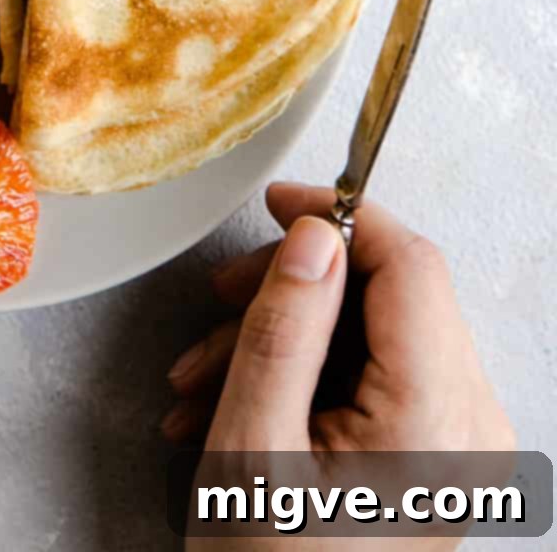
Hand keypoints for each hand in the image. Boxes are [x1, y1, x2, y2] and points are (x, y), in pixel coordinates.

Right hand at [164, 182, 513, 456]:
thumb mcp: (252, 442)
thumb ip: (285, 327)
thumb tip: (313, 236)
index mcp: (436, 422)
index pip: (410, 267)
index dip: (342, 218)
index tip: (277, 205)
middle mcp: (469, 430)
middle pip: (390, 299)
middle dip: (292, 291)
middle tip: (218, 303)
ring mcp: (458, 449)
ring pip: (374, 337)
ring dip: (284, 338)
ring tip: (200, 378)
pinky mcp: (437, 463)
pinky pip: (377, 381)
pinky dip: (307, 377)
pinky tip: (231, 404)